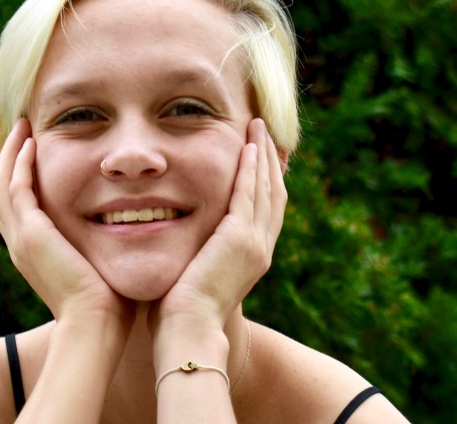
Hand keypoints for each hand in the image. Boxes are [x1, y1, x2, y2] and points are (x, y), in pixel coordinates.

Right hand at [0, 118, 132, 322]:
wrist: (95, 325)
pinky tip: (33, 143)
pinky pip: (16, 188)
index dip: (20, 178)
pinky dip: (20, 163)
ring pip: (2, 185)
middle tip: (22, 131)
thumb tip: (128, 229)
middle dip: (8, 160)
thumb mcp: (98, 266)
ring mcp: (21, 239)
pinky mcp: (31, 233)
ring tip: (24, 128)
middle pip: (0, 192)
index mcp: (32, 253)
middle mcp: (19, 245)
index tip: (34, 153)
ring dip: (11, 153)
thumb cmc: (107, 304)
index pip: (16, 207)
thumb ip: (100, 246)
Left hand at [151, 118, 286, 331]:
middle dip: (270, 160)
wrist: (188, 330)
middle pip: (274, 193)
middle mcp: (260, 249)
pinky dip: (251, 168)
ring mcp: (254, 243)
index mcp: (252, 258)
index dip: (266, 179)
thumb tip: (182, 238)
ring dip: (262, 154)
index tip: (258, 155)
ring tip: (257, 127)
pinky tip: (247, 146)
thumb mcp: (197, 275)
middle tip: (263, 132)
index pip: (266, 210)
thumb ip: (199, 253)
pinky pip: (249, 193)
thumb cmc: (181, 312)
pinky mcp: (239, 238)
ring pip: (266, 187)